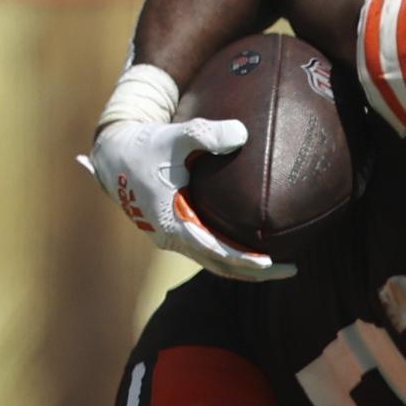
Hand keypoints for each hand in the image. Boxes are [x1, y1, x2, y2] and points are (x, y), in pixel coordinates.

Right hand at [79, 116, 294, 281]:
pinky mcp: (175, 232)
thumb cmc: (144, 145)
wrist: (113, 154)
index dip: (243, 258)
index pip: (214, 250)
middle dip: (255, 272)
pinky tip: (255, 251)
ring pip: (214, 262)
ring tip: (280, 266)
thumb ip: (205, 134)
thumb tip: (241, 133)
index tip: (270, 262)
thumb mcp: (174, 137)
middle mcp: (171, 237)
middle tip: (292, 269)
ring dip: (245, 268)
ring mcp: (172, 238)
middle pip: (219, 265)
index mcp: (171, 222)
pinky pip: (208, 252)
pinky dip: (231, 256)